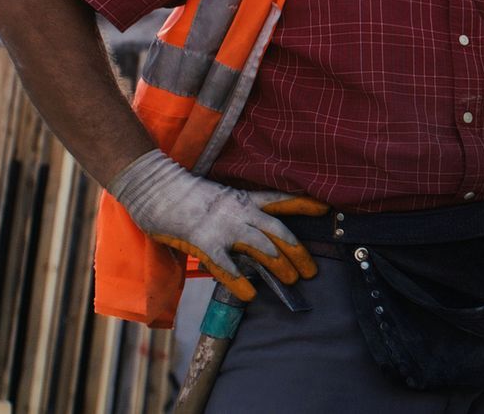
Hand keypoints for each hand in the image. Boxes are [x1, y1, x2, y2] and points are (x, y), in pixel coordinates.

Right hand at [108, 149, 325, 302]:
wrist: (157, 188)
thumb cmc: (185, 195)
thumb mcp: (220, 198)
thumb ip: (239, 214)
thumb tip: (256, 237)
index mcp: (243, 199)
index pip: (281, 200)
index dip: (304, 205)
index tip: (326, 208)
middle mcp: (239, 211)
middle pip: (279, 231)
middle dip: (297, 252)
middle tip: (311, 271)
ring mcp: (223, 227)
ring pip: (261, 247)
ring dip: (279, 266)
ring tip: (291, 281)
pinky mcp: (204, 241)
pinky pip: (227, 265)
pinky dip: (240, 282)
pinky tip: (251, 295)